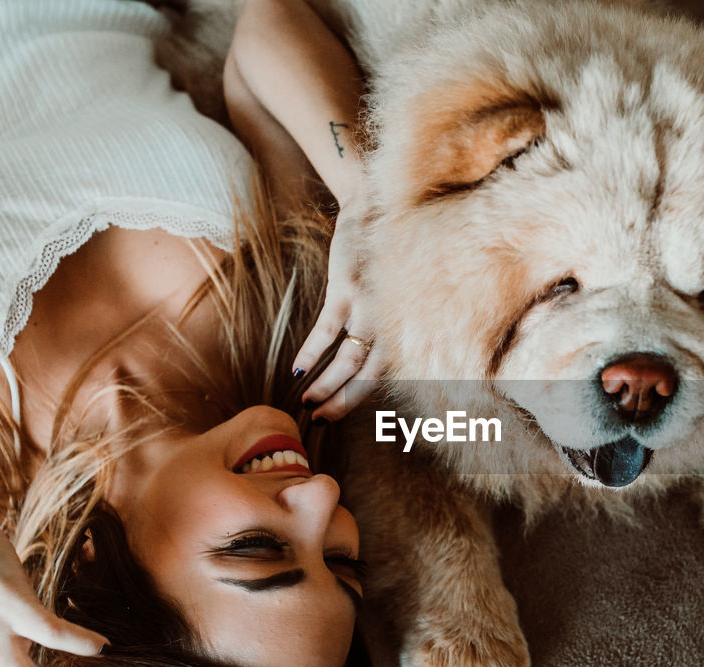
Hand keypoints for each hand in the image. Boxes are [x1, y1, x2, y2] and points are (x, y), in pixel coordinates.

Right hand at [293, 203, 382, 419]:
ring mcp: (372, 306)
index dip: (364, 396)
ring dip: (325, 384)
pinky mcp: (348, 288)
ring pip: (347, 358)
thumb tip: (365, 358)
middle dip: (344, 401)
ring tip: (307, 404)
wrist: (377, 207)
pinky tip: (297, 370)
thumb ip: (387, 323)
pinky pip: (327, 329)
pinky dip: (311, 352)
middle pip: (369, 373)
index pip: (388, 372)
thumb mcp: (396, 292)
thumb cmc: (386, 254)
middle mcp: (394, 321)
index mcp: (406, 325)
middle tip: (321, 422)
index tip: (344, 413)